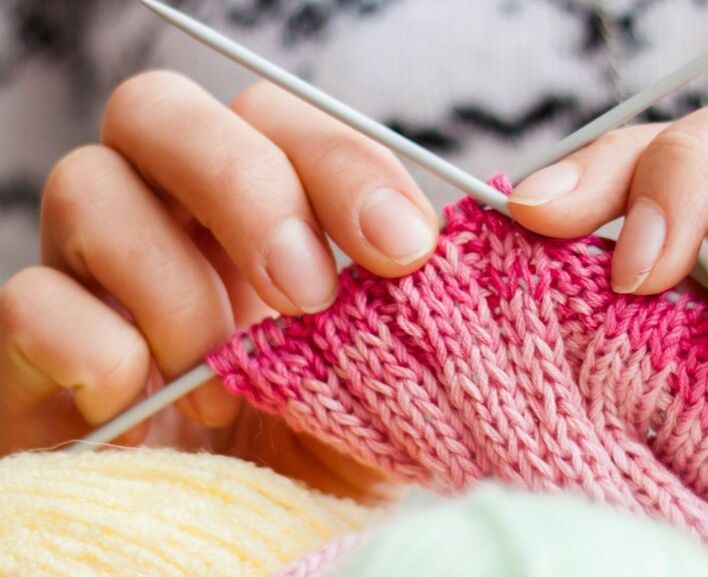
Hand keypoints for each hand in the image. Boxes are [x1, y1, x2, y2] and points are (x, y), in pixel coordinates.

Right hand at [0, 71, 433, 498]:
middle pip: (161, 110)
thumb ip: (431, 301)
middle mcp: (168, 218)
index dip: (341, 164)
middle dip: (247, 191)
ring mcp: (91, 273)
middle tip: (306, 293)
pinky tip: (147, 408)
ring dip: (177, 290)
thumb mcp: (396, 379)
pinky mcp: (30, 347)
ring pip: (86, 186)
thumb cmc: (324, 448)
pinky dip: (99, 352)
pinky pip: (28, 301)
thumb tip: (505, 222)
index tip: (403, 247)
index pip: (278, 120)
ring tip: (227, 386)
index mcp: (259, 209)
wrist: (236, 534)